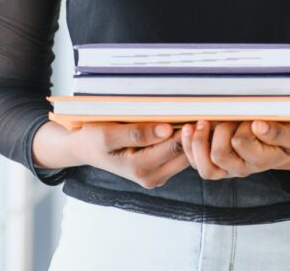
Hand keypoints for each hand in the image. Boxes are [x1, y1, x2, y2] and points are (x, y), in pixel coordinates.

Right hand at [69, 121, 190, 189]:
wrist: (86, 149)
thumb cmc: (94, 138)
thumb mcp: (108, 133)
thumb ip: (138, 133)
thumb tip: (167, 129)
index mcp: (139, 168)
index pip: (175, 147)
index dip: (188, 129)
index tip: (198, 112)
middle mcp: (151, 177)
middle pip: (186, 155)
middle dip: (194, 136)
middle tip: (203, 114)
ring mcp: (156, 176)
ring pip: (186, 158)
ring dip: (191, 141)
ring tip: (197, 119)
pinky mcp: (159, 172)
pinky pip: (179, 159)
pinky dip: (185, 144)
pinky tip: (186, 128)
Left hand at [179, 119, 289, 179]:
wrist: (280, 150)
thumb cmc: (283, 139)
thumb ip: (277, 132)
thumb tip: (258, 125)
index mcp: (260, 160)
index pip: (241, 142)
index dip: (240, 126)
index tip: (249, 118)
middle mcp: (241, 168)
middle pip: (219, 155)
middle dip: (220, 130)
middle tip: (229, 118)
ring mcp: (226, 169)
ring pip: (204, 166)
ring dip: (198, 142)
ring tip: (201, 123)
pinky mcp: (213, 165)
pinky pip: (195, 163)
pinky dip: (188, 146)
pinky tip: (189, 128)